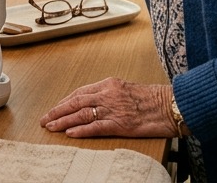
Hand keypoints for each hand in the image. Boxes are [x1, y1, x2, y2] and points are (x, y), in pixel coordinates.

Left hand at [40, 77, 175, 138]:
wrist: (172, 105)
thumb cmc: (154, 99)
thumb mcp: (128, 89)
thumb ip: (111, 94)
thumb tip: (96, 103)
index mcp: (110, 84)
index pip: (80, 92)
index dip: (64, 101)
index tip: (54, 108)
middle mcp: (108, 94)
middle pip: (75, 102)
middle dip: (57, 110)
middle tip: (44, 119)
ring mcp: (113, 109)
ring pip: (81, 114)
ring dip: (63, 120)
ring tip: (51, 127)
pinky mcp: (120, 123)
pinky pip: (95, 127)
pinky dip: (81, 130)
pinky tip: (70, 133)